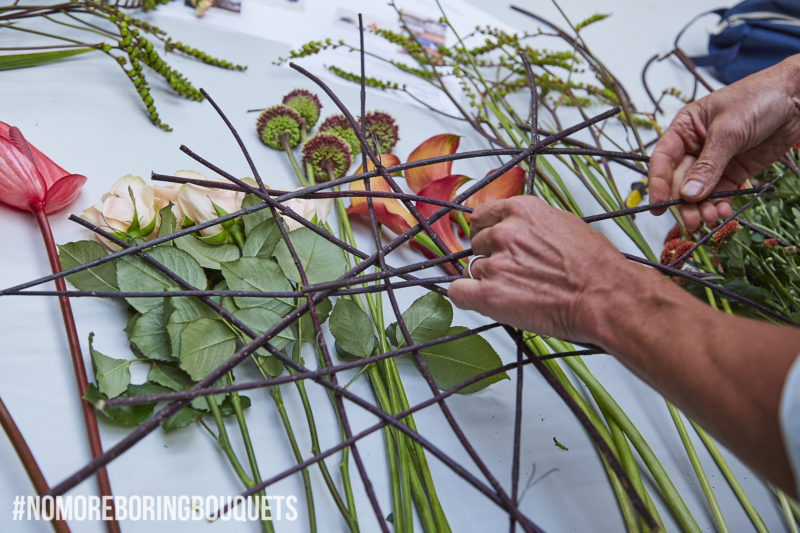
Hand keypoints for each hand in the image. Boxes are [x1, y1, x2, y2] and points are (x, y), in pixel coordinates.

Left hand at [448, 196, 630, 342]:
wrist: (608, 297)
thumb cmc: (596, 268)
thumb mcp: (563, 225)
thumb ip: (531, 225)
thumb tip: (516, 231)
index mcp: (522, 210)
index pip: (481, 216)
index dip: (487, 233)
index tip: (492, 244)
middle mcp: (505, 232)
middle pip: (476, 244)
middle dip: (489, 257)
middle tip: (514, 273)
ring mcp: (496, 263)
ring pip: (472, 271)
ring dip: (488, 281)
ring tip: (519, 292)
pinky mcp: (490, 294)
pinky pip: (458, 293)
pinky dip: (467, 299)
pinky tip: (488, 303)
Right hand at [649, 54, 799, 230]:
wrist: (796, 97)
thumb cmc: (758, 98)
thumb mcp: (728, 130)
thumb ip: (708, 164)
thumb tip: (688, 194)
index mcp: (685, 129)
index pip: (663, 159)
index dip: (658, 183)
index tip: (659, 206)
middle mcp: (695, 147)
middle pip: (680, 181)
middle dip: (684, 203)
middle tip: (691, 222)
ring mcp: (715, 162)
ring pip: (700, 192)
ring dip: (702, 208)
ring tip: (711, 219)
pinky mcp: (734, 172)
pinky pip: (721, 193)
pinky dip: (720, 206)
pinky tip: (724, 213)